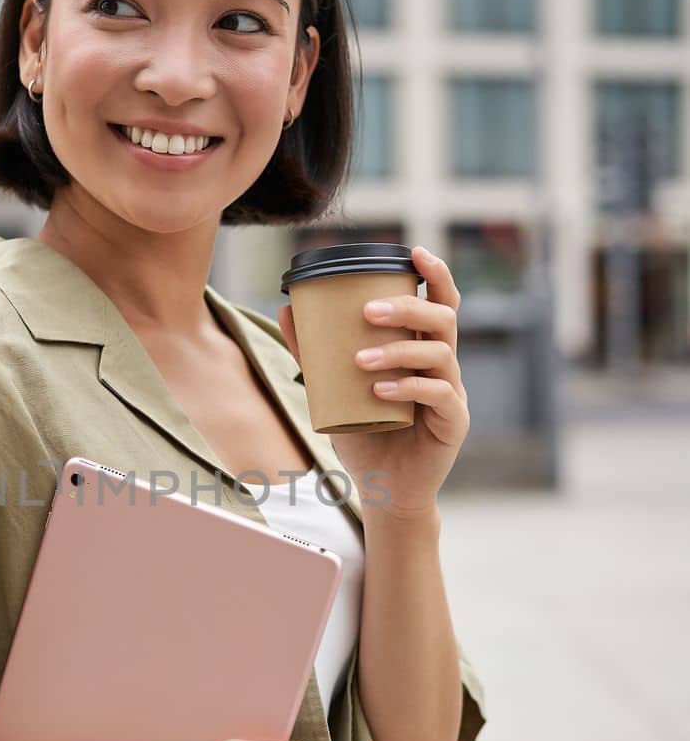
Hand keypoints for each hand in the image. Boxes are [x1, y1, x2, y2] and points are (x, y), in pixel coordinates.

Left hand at [278, 246, 470, 521]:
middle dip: (407, 308)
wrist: (384, 488)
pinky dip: (408, 388)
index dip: (434, 274)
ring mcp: (452, 393)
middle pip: (443, 318)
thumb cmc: (365, 434)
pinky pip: (439, 394)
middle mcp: (444, 365)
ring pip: (441, 353)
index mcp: (422, 348)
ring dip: (399, 351)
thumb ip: (313, 352)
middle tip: (367, 312)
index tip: (414, 252)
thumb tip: (287, 308)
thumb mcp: (333, 389)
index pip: (439, 301)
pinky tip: (380, 392)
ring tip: (360, 360)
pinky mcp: (453, 422)